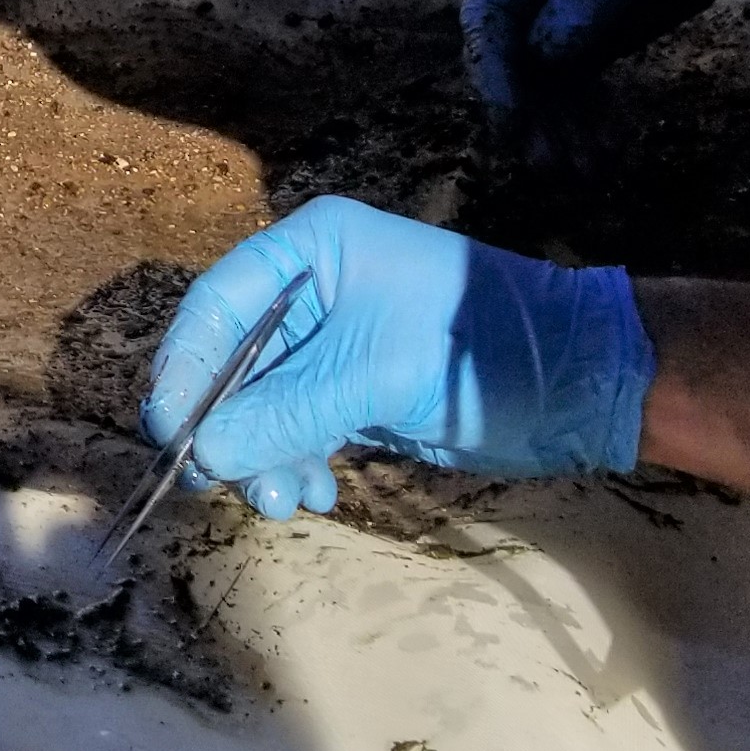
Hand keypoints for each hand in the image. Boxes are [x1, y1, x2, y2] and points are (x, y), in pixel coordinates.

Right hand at [143, 195, 653, 517]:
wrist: (579, 381)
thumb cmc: (475, 347)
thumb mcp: (375, 375)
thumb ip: (285, 412)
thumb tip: (204, 453)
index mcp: (311, 250)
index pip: (217, 305)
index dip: (186, 368)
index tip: (170, 431)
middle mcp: (312, 290)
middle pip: (234, 360)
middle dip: (228, 425)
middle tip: (225, 483)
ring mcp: (335, 343)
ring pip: (263, 403)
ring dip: (262, 456)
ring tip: (284, 501)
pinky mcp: (359, 390)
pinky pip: (299, 427)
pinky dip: (296, 462)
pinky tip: (316, 493)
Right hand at [464, 0, 749, 151]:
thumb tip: (543, 55)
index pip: (488, 15)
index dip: (493, 73)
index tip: (511, 124)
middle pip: (509, 56)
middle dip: (527, 114)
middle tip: (548, 166)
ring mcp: (559, 10)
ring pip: (543, 79)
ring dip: (559, 127)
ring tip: (584, 173)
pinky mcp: (592, 33)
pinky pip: (578, 83)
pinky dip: (588, 119)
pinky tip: (605, 153)